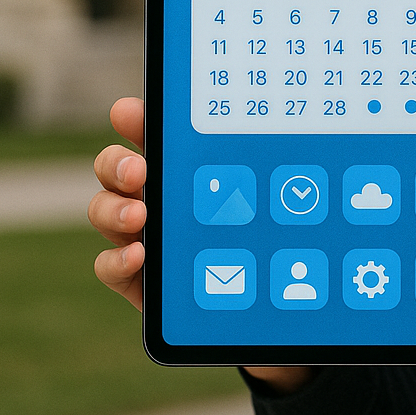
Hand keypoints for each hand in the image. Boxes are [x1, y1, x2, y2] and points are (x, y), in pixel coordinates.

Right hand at [88, 97, 310, 393]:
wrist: (259, 302)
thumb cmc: (270, 238)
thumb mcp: (277, 202)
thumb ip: (276, 177)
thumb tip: (311, 144)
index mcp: (187, 165)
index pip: (152, 131)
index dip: (135, 118)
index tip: (129, 113)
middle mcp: (156, 193)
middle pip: (115, 166)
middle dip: (118, 162)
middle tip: (139, 170)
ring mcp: (143, 234)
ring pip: (104, 209)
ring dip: (114, 209)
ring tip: (139, 216)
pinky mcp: (136, 277)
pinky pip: (108, 264)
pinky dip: (116, 258)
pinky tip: (138, 254)